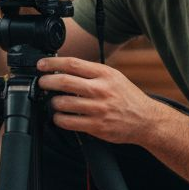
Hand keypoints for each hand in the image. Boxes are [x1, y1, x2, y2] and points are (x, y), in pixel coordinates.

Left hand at [37, 57, 164, 144]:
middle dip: (46, 82)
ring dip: (53, 102)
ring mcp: (98, 109)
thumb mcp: (114, 78)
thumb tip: (65, 69)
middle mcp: (101, 90)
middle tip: (42, 83)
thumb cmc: (128, 98)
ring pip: (63, 103)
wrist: (146, 120)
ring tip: (54, 102)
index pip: (73, 64)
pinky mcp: (96, 126)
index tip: (42, 65)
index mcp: (105, 74)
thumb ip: (92, 73)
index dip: (52, 63)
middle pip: (64, 81)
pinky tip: (61, 117)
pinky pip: (68, 122)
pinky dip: (59, 119)